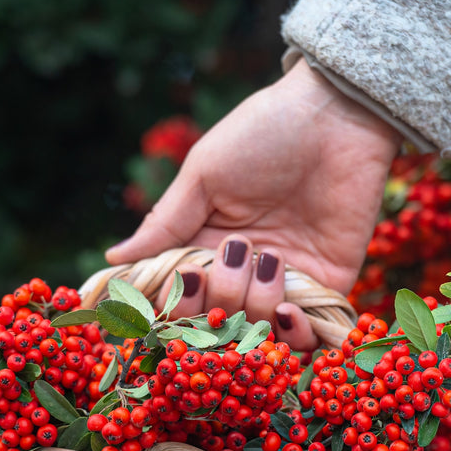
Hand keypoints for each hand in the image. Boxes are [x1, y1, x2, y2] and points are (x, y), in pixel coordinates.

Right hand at [106, 60, 400, 348]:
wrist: (336, 114)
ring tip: (269, 259)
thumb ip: (165, 223)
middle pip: (215, 321)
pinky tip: (287, 309)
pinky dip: (294, 336)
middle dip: (218, 297)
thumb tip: (114, 260)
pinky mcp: (328, 285)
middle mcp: (242, 272)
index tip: (184, 279)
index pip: (179, 297)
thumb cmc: (263, 132)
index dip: (176, 301)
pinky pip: (308, 336)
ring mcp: (285, 282)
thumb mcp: (203, 174)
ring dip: (255, 303)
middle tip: (232, 253)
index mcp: (205, 245)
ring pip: (257, 332)